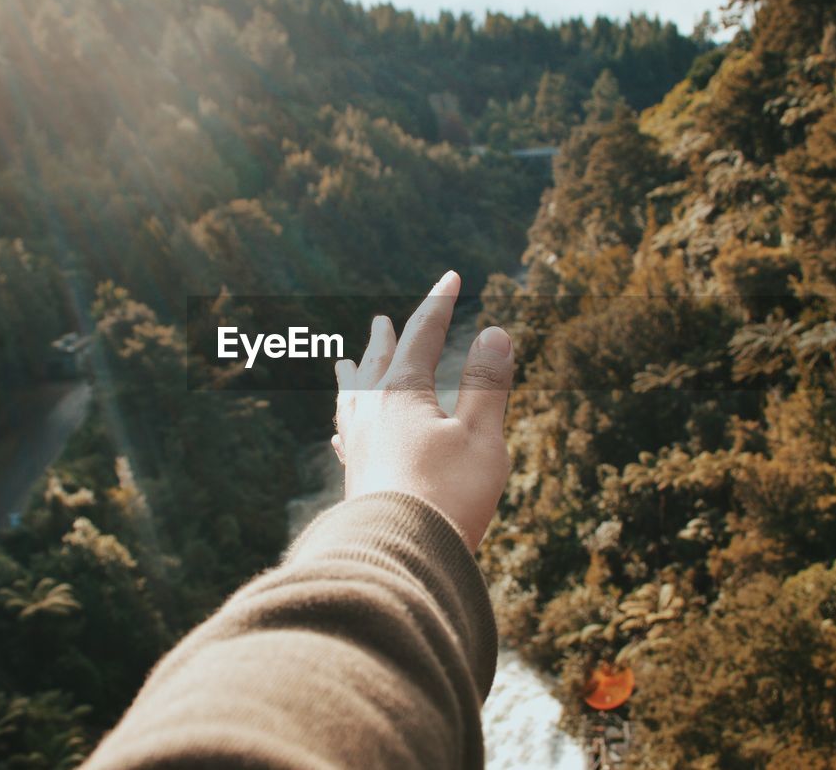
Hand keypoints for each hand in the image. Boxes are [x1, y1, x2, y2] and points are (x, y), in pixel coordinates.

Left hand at [332, 271, 513, 550]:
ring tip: (345, 364)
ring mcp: (358, 445)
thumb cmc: (448, 496)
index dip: (439, 305)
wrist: (399, 557)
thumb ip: (487, 384)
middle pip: (377, 364)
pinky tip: (339, 432)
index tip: (451, 278)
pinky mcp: (355, 477)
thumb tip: (496, 331)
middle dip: (385, 339)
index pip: (422, 336)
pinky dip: (345, 422)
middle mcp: (372, 412)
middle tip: (380, 321)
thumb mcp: (481, 436)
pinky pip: (344, 437)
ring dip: (354, 376)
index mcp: (404, 394)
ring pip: (351, 398)